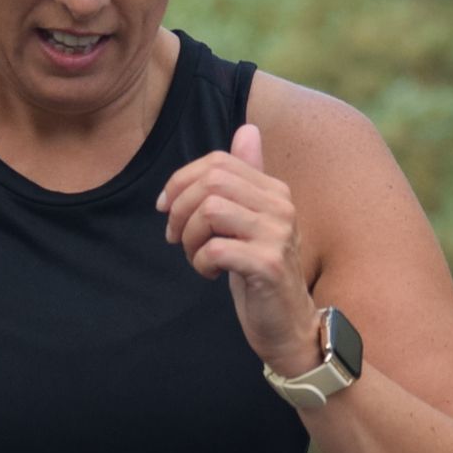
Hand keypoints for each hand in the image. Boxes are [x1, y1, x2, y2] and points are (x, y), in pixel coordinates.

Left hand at [157, 124, 319, 377]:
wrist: (288, 325)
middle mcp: (281, 206)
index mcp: (274, 190)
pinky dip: (201, 261)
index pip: (218, 163)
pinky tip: (209, 273)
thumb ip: (248, 177)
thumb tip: (248, 128)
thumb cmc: (261, 272)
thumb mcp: (251, 220)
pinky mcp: (269, 264)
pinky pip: (216, 248)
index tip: (165, 209)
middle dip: (180, 209)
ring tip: (195, 256)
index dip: (181, 181)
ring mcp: (278, 234)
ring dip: (189, 236)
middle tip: (176, 237)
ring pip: (210, 210)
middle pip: (211, 182)